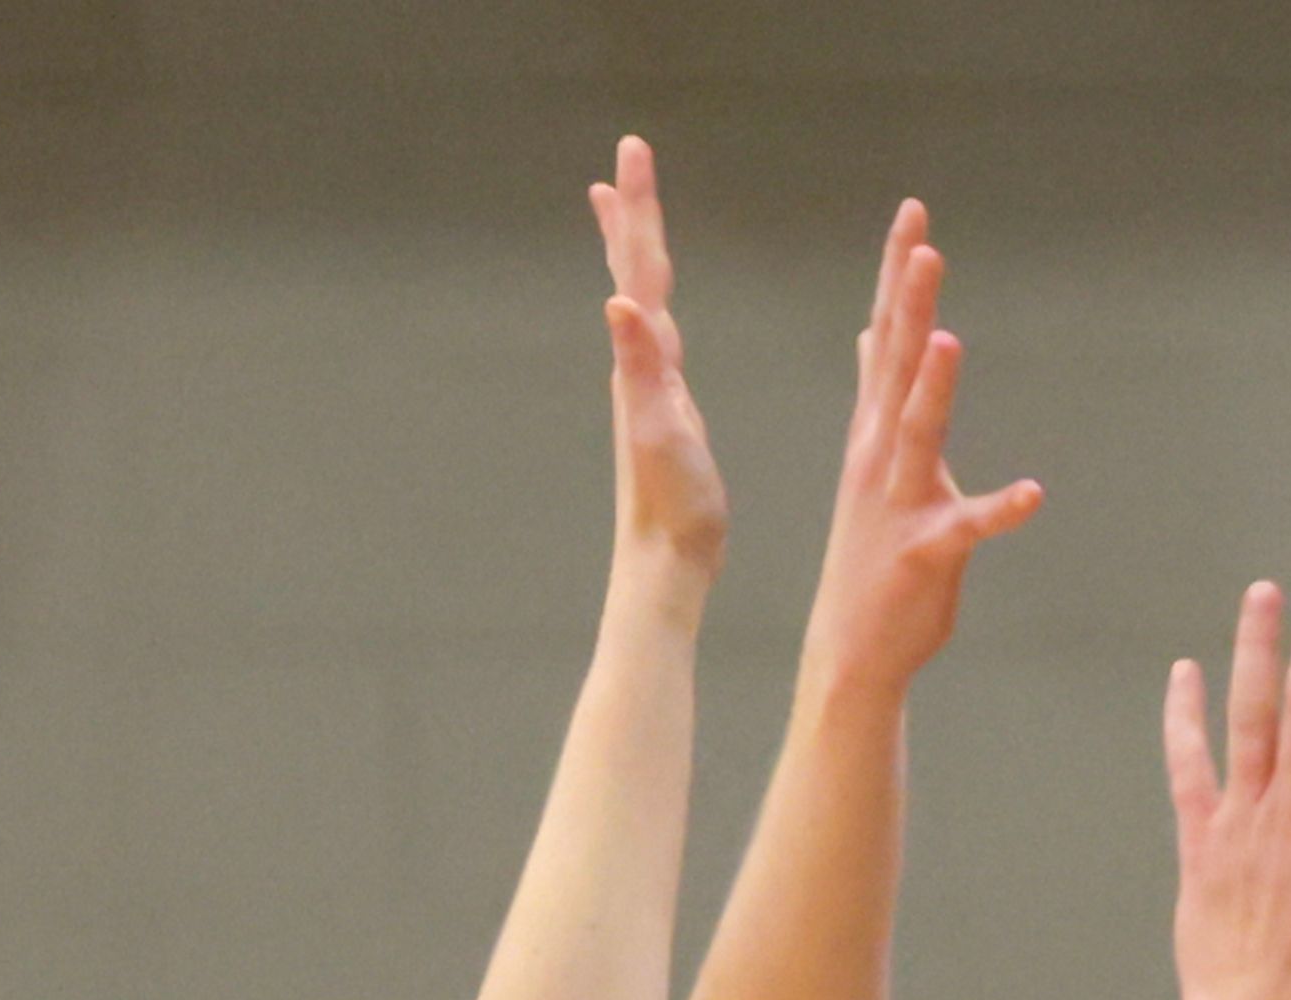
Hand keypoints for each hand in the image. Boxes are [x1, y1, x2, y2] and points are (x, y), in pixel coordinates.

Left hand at [590, 137, 725, 575]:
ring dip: (635, 254)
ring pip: (641, 299)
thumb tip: (618, 300)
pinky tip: (654, 315)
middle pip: (636, 271)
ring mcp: (650, 386)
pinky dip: (655, 307)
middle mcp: (641, 364)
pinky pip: (659, 338)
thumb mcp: (661, 429)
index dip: (640, 208)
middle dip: (635, 213)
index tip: (633, 149)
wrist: (666, 560)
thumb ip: (641, 365)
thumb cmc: (672, 504)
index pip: (640, 267)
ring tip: (627, 220)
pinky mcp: (666, 409)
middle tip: (629, 159)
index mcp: (646, 361)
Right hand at [798, 201, 1042, 698]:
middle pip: (899, 365)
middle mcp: (879, 456)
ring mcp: (899, 503)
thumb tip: (870, 335)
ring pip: (920, 433)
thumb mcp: (873, 461)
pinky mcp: (925, 553)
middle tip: (923, 239)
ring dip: (936, 387)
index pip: (887, 336)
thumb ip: (878, 396)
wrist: (853, 647)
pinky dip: (1000, 511)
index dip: (899, 275)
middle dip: (911, 302)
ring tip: (951, 338)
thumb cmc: (875, 553)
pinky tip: (1034, 495)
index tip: (912, 212)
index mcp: (874, 431)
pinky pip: (967, 528)